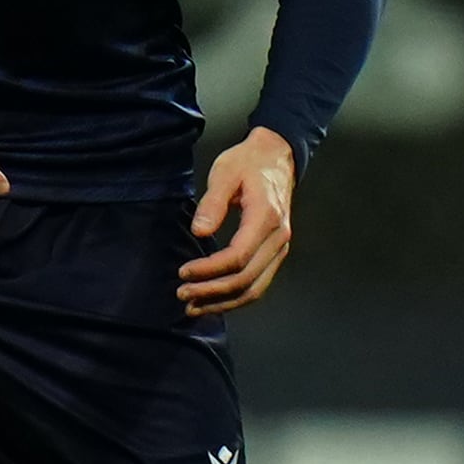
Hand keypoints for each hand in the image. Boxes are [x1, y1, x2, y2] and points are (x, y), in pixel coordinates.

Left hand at [178, 128, 295, 316]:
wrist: (277, 156)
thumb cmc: (249, 162)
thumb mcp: (225, 173)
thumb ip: (213, 202)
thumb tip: (199, 231)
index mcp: (266, 217)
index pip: (238, 257)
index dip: (209, 269)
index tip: (184, 272)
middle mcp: (278, 238)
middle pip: (246, 279)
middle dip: (212, 292)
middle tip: (183, 294)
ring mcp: (280, 247)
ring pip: (255, 288)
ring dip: (224, 302)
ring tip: (194, 306)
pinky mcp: (276, 252)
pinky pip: (258, 283)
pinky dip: (236, 297)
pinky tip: (214, 300)